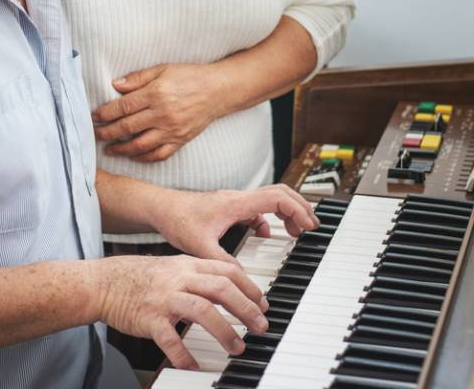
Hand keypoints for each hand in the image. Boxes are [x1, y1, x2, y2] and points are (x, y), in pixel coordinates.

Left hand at [92, 63, 228, 162]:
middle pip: (127, 127)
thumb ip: (138, 78)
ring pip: (140, 145)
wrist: (218, 91)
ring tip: (109, 149)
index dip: (105, 113)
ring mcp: (171, 130)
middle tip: (95, 134)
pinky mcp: (180, 140)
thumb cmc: (189, 76)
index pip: (123, 107)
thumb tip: (115, 85)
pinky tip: (133, 155)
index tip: (94, 116)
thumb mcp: (163, 70)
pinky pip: (158, 154)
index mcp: (156, 94)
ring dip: (121, 148)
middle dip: (107, 132)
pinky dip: (143, 157)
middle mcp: (162, 114)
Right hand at [92, 255, 267, 369]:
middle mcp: (179, 279)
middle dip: (245, 308)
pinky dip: (183, 354)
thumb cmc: (141, 278)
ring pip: (202, 310)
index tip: (262, 304)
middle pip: (221, 289)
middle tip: (260, 326)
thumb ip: (200, 276)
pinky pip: (170, 338)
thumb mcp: (174, 268)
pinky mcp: (149, 319)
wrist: (105, 283)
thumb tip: (229, 290)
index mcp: (188, 265)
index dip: (249, 287)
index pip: (227, 271)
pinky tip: (193, 365)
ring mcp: (164, 298)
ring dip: (224, 331)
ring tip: (237, 347)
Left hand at [155, 185, 319, 262]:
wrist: (162, 208)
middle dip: (300, 207)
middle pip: (280, 193)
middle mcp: (238, 198)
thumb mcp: (200, 247)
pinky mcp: (229, 207)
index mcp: (236, 204)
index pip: (277, 198)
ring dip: (286, 211)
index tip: (307, 226)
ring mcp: (235, 201)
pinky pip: (257, 208)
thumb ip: (223, 263)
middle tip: (311, 225)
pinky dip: (268, 218)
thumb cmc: (178, 221)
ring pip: (270, 198)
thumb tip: (243, 281)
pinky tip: (264, 233)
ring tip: (296, 230)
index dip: (297, 210)